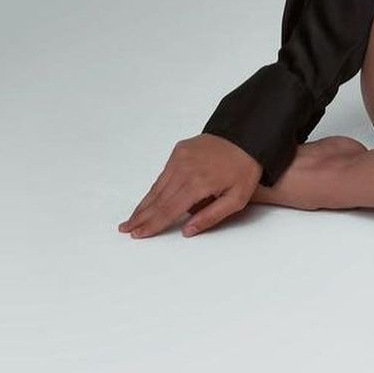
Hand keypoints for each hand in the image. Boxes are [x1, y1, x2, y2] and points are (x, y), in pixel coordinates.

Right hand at [117, 133, 262, 238]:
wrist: (247, 137)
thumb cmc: (245, 169)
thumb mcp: (237, 198)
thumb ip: (211, 216)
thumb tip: (186, 231)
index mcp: (199, 183)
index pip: (169, 209)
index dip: (153, 224)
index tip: (139, 234)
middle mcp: (185, 169)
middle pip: (158, 199)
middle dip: (141, 216)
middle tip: (126, 228)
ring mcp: (181, 157)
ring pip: (157, 186)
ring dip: (144, 203)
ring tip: (133, 218)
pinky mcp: (180, 150)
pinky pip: (164, 173)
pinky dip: (156, 187)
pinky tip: (149, 199)